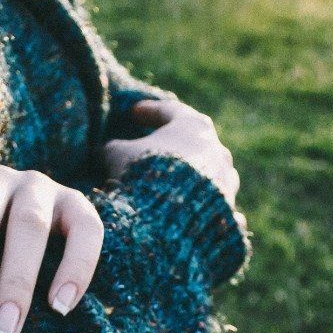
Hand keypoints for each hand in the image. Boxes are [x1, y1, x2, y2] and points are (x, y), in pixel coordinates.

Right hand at [102, 99, 240, 210]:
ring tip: (173, 185)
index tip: (135, 112)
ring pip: (210, 173)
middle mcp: (217, 151)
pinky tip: (192, 217)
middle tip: (158, 148)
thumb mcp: (118, 156)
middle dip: (175, 145)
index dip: (149, 111)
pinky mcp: (227, 211)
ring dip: (192, 176)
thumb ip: (112, 148)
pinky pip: (215, 205)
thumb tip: (104, 150)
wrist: (170, 221)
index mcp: (194, 127)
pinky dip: (201, 207)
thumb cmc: (145, 176)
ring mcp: (227, 182)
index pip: (170, 111)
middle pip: (196, 141)